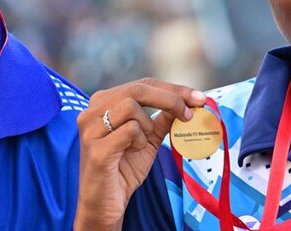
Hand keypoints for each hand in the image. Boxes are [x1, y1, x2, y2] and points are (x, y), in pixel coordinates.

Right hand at [74, 78, 206, 230]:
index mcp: (102, 103)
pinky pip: (129, 130)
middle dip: (171, 98)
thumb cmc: (123, 170)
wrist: (104, 204)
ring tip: (142, 143)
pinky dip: (139, 140)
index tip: (199, 97)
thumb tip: (187, 102)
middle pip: (138, 89)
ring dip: (147, 126)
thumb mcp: (147, 140)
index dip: (173, 89)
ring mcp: (91, 128)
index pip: (142, 84)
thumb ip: (162, 119)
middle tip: (190, 114)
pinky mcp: (96, 148)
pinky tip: (132, 152)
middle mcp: (91, 111)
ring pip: (131, 106)